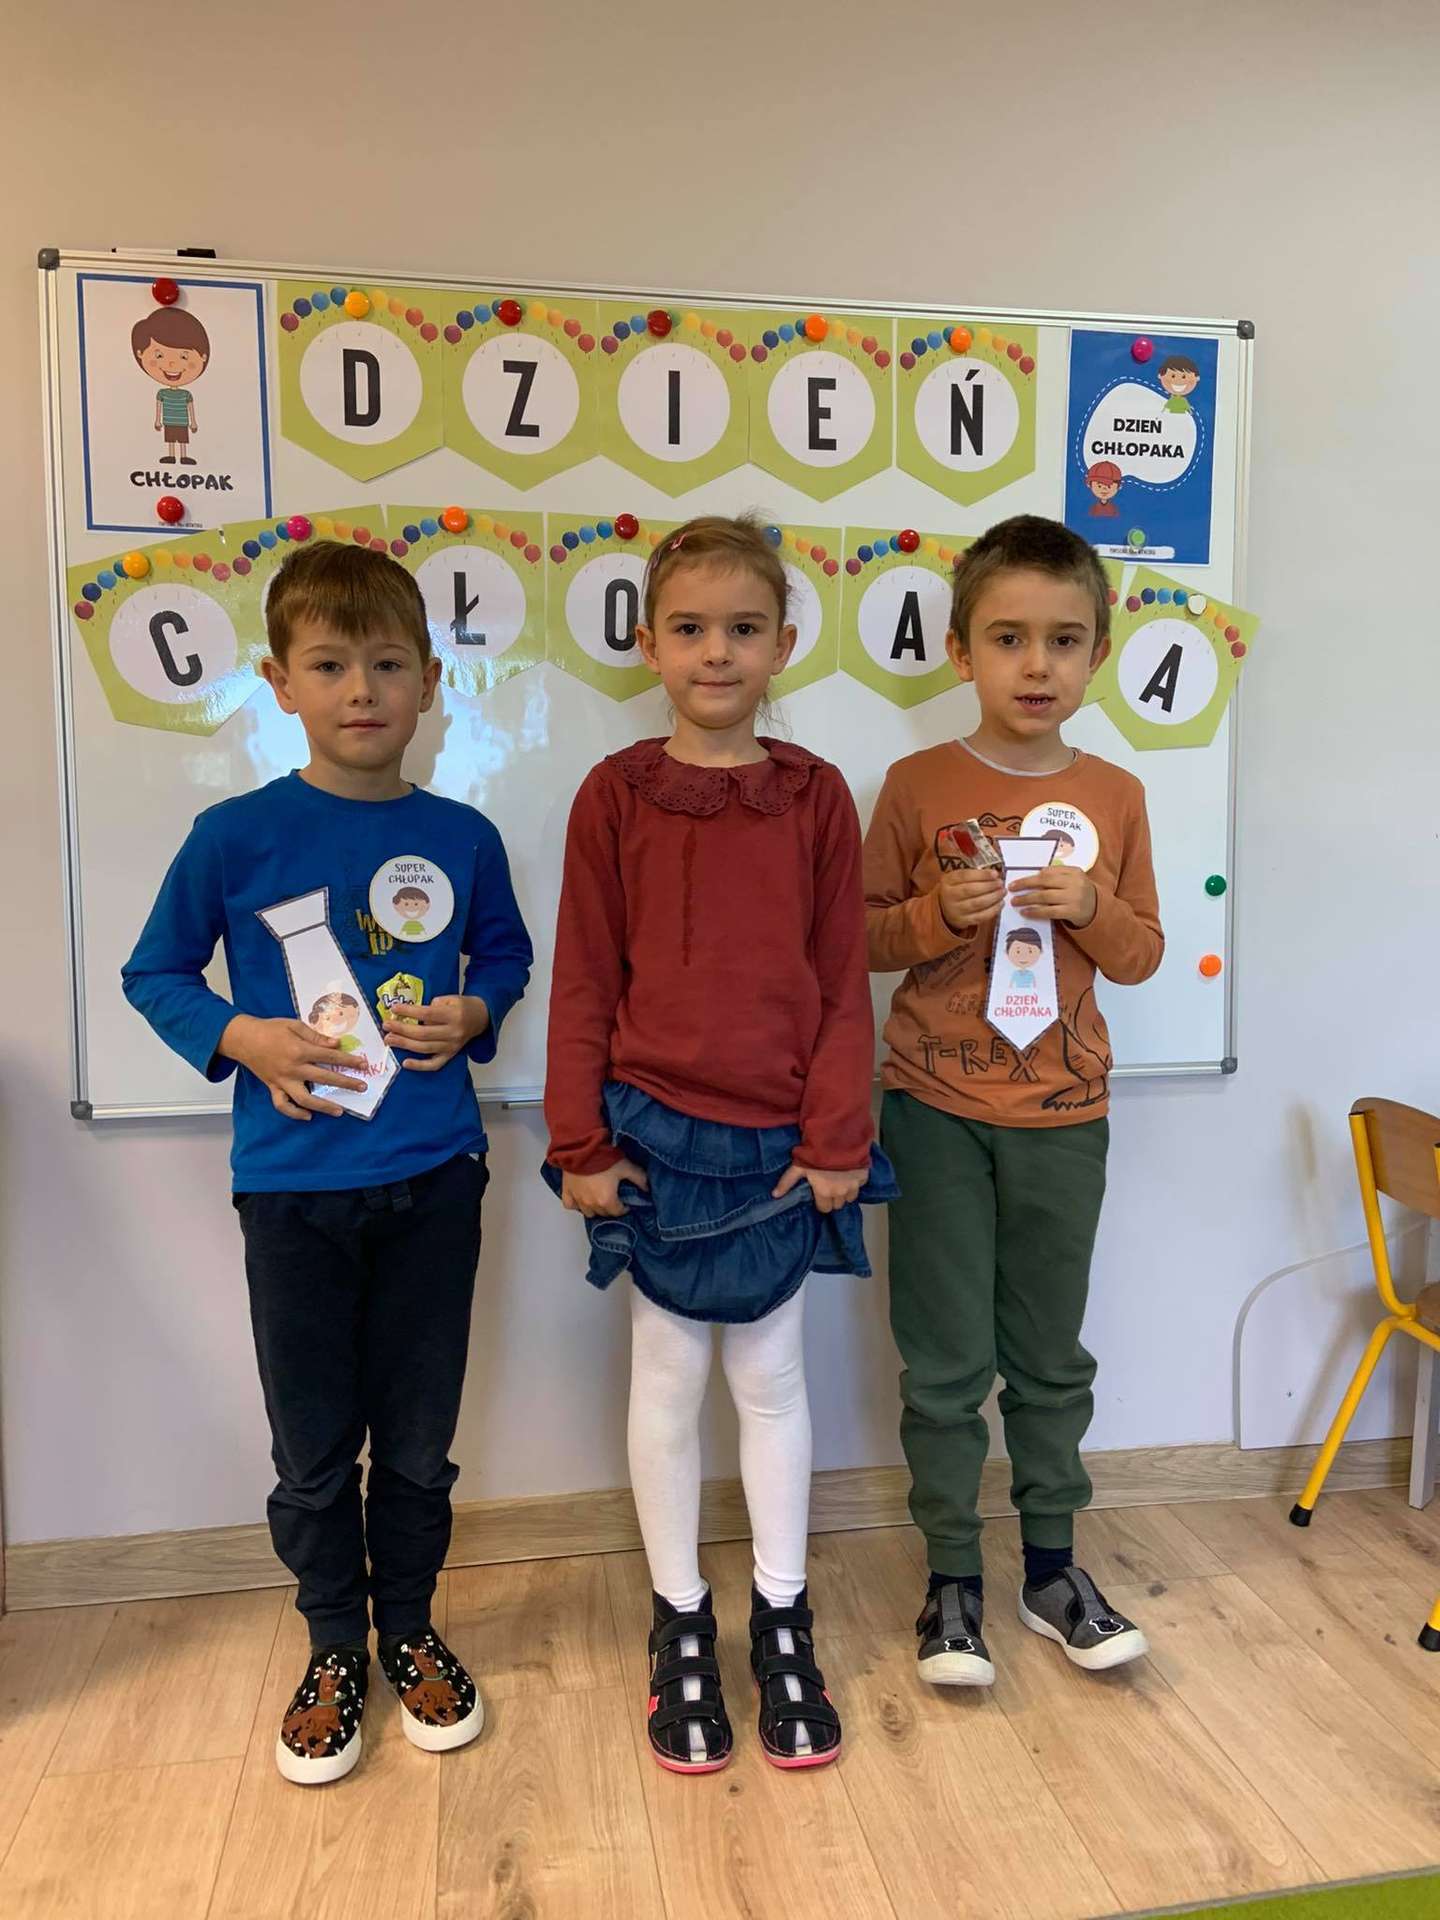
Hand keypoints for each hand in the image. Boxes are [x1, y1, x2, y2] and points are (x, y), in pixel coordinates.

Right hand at [218, 1013, 364, 1121]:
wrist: (243, 1039)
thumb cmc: (270, 1029)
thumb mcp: (294, 1025)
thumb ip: (316, 1036)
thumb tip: (336, 1044)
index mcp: (299, 1050)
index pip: (330, 1057)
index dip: (348, 1061)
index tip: (363, 1065)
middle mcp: (292, 1068)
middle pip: (323, 1078)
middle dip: (345, 1083)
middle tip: (361, 1087)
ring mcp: (282, 1080)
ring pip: (304, 1099)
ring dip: (323, 1106)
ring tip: (339, 1111)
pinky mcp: (273, 1088)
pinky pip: (283, 1105)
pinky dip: (295, 1113)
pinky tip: (308, 1116)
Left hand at [383, 994, 488, 1071]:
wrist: (480, 1018)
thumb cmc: (462, 1006)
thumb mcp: (450, 998)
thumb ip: (433, 1005)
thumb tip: (412, 1015)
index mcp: (454, 1015)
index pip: (427, 1014)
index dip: (409, 1012)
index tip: (394, 1009)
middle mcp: (453, 1033)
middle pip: (423, 1033)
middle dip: (402, 1029)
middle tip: (386, 1025)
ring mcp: (452, 1047)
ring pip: (425, 1048)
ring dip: (405, 1044)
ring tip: (389, 1039)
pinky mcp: (450, 1056)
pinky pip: (434, 1065)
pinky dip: (419, 1066)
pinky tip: (405, 1062)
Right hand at [561, 1159, 648, 1217]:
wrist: (582, 1146)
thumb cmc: (603, 1157)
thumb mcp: (626, 1166)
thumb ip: (639, 1178)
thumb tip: (647, 1188)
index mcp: (606, 1200)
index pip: (618, 1212)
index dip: (624, 1207)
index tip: (626, 1202)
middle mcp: (591, 1203)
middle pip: (603, 1213)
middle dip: (610, 1208)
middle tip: (614, 1198)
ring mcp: (578, 1199)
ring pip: (588, 1212)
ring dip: (595, 1208)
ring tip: (599, 1199)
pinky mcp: (567, 1191)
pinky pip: (571, 1205)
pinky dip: (576, 1204)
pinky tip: (581, 1199)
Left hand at [772, 1162, 867, 1214]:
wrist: (837, 1137)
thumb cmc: (816, 1153)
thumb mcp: (799, 1166)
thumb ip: (787, 1182)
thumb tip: (775, 1195)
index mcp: (824, 1193)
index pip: (824, 1209)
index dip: (821, 1202)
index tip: (819, 1193)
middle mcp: (840, 1193)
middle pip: (837, 1205)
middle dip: (833, 1198)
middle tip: (829, 1186)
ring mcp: (854, 1186)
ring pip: (850, 1198)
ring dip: (845, 1192)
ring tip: (839, 1181)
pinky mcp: (864, 1177)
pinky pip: (860, 1185)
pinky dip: (855, 1182)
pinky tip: (849, 1173)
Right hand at [938, 866, 1004, 934]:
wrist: (944, 909)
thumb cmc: (955, 890)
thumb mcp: (957, 878)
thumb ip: (972, 874)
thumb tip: (993, 874)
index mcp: (948, 881)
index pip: (965, 876)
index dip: (981, 875)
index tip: (995, 874)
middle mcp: (949, 896)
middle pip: (971, 890)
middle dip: (989, 886)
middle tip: (1000, 883)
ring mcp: (956, 910)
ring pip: (977, 903)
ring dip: (994, 897)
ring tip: (1002, 892)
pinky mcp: (963, 921)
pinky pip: (981, 916)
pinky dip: (993, 910)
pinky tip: (1000, 903)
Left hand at [1008, 866, 1098, 926]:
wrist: (1097, 909)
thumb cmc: (1079, 892)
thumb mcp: (1073, 879)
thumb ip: (1057, 875)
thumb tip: (1032, 875)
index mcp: (1074, 871)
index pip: (1049, 871)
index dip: (1031, 876)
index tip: (1017, 880)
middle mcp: (1075, 883)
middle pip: (1045, 882)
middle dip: (1025, 885)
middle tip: (1011, 889)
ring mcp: (1074, 897)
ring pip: (1045, 897)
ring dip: (1027, 899)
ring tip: (1015, 902)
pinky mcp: (1072, 911)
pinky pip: (1049, 911)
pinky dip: (1035, 911)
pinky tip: (1026, 912)